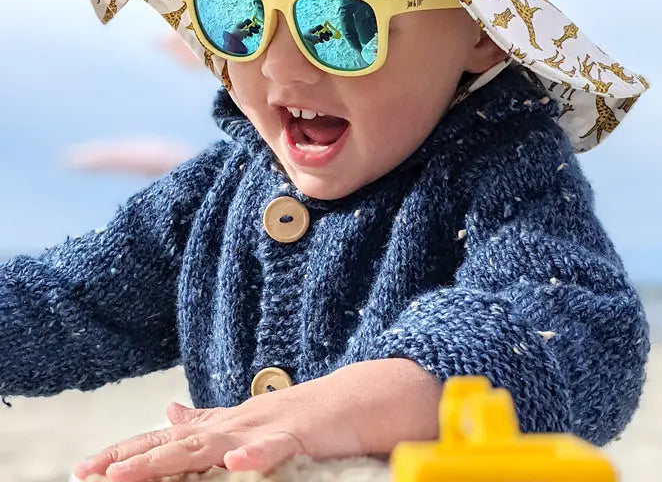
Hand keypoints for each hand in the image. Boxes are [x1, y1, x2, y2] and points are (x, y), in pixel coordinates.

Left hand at [72, 359, 441, 481]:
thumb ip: (212, 420)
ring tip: (131, 475)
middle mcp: (244, 420)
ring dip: (174, 459)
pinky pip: (280, 446)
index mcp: (233, 423)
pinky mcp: (307, 431)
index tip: (87, 468)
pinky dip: (258, 456)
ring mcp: (273, 424)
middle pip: (182, 443)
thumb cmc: (315, 415)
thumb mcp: (255, 421)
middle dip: (134, 459)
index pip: (174, 440)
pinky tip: (235, 468)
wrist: (369, 393)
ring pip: (218, 444)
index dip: (130, 452)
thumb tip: (169, 413)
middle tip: (90, 474)